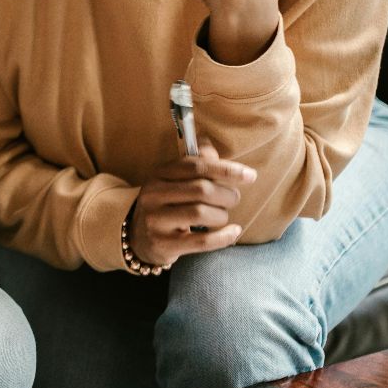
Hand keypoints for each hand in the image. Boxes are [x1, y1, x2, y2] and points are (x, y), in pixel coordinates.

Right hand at [128, 141, 257, 267]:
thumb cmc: (167, 204)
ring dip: (222, 215)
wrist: (138, 237)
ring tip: (222, 216)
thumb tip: (208, 143)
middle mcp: (153, 195)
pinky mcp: (163, 244)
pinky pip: (201, 241)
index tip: (250, 176)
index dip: (225, 169)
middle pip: (201, 189)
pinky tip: (234, 232)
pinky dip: (224, 237)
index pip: (195, 166)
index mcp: (158, 174)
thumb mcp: (174, 180)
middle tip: (233, 199)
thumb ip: (194, 161)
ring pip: (201, 214)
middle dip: (227, 194)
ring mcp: (156, 221)